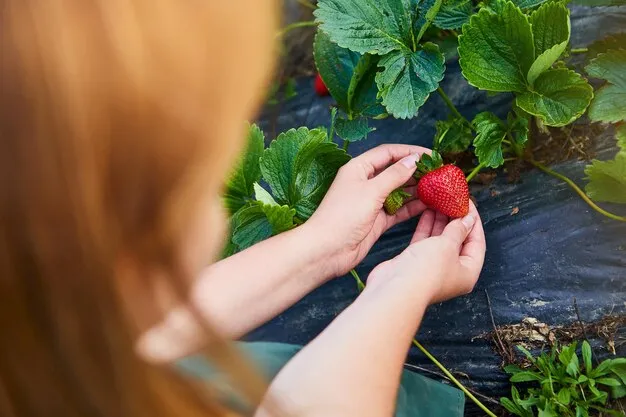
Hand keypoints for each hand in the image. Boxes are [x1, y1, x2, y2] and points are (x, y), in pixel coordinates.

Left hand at [304, 144, 429, 276]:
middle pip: (395, 171)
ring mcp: (371, 202)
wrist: (327, 250)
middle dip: (416, 171)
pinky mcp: (377, 220)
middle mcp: (365, 183)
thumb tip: (413, 160)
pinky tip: (429, 205)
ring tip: (439, 188)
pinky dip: (412, 207)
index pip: (388, 153)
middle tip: (439, 173)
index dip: (410, 152)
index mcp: (359, 168)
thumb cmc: (343, 216)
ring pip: (399, 191)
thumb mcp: (371, 191)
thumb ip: (394, 175)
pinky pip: (398, 210)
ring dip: (417, 190)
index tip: (432, 155)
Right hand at [367, 201, 485, 303]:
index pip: (477, 242)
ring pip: (440, 240)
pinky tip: (427, 212)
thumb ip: (458, 230)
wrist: (395, 287)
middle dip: (456, 220)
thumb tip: (468, 219)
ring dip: (440, 221)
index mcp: (468, 272)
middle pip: (459, 241)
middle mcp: (453, 271)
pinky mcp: (416, 262)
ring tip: (440, 202)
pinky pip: (425, 242)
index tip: (469, 204)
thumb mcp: (447, 245)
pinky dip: (427, 227)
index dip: (473, 221)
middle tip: (454, 200)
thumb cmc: (426, 271)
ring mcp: (433, 267)